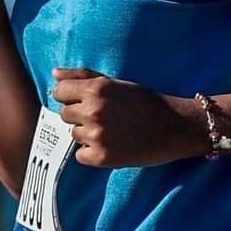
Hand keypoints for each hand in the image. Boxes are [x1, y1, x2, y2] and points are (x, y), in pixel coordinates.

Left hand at [51, 67, 204, 167]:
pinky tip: (111, 145)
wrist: (175, 127)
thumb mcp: (117, 83)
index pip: (59, 92)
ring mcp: (96, 135)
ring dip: (87, 134)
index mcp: (96, 89)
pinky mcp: (102, 157)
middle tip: (104, 117)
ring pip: (73, 134)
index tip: (83, 101)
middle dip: (79, 116)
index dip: (70, 97)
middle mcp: (93, 111)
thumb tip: (55, 74)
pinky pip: (81, 155)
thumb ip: (83, 77)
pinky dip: (92, 153)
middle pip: (64, 114)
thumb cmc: (147, 102)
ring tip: (111, 131)